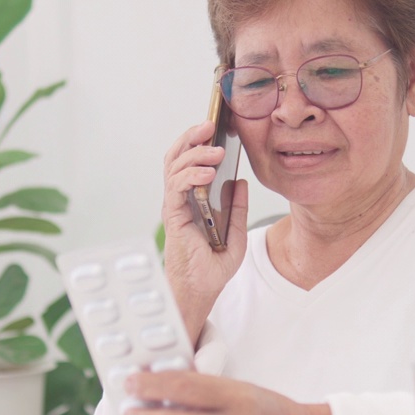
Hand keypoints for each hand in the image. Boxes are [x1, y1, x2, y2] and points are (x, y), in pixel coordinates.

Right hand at [162, 120, 249, 344]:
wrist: (202, 289)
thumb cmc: (213, 265)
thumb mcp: (236, 232)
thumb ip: (238, 207)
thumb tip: (241, 181)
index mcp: (193, 197)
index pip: (190, 160)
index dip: (199, 141)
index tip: (217, 126)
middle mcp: (181, 197)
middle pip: (178, 156)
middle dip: (192, 136)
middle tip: (210, 125)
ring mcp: (175, 205)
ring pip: (175, 166)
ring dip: (194, 152)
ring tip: (215, 149)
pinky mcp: (173, 215)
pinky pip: (176, 186)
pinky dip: (190, 174)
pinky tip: (207, 173)